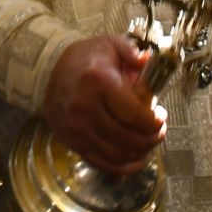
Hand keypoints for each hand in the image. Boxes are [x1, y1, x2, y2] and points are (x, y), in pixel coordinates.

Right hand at [42, 35, 164, 175]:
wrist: (49, 72)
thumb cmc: (85, 59)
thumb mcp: (109, 44)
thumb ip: (131, 51)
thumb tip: (147, 62)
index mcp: (98, 82)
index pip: (133, 114)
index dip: (153, 122)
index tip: (161, 118)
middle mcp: (85, 108)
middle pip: (128, 137)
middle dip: (151, 138)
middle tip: (160, 131)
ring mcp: (76, 128)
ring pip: (118, 154)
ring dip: (140, 153)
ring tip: (149, 142)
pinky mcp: (72, 142)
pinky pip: (103, 164)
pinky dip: (123, 167)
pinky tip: (136, 158)